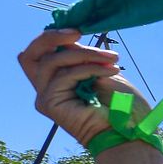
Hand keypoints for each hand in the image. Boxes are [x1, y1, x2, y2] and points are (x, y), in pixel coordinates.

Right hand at [17, 29, 149, 146]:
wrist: (131, 134)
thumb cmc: (124, 107)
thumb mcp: (103, 73)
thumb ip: (83, 58)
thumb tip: (70, 40)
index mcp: (59, 80)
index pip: (44, 51)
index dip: (57, 37)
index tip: (82, 29)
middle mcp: (47, 88)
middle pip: (31, 54)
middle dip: (51, 38)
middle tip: (78, 32)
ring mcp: (46, 97)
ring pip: (51, 61)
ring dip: (85, 55)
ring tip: (113, 60)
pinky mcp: (49, 104)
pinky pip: (64, 75)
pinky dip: (89, 69)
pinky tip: (111, 71)